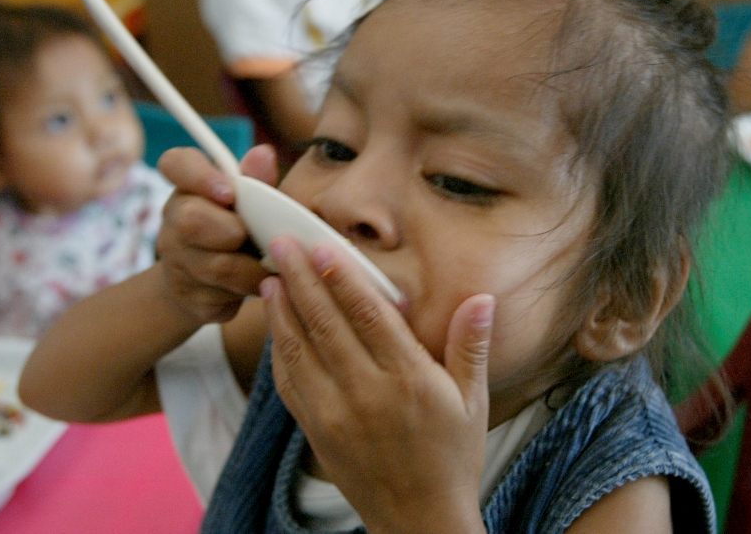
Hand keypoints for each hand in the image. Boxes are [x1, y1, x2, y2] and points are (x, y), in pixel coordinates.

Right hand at [156, 145, 277, 325]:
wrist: (208, 285)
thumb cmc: (237, 228)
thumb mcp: (250, 202)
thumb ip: (257, 180)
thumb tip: (264, 153)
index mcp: (188, 186)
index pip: (175, 163)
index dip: (200, 175)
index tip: (228, 192)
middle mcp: (174, 220)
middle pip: (191, 220)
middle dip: (232, 231)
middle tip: (251, 237)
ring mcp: (176, 261)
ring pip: (215, 265)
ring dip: (252, 267)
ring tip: (268, 264)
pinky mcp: (188, 296)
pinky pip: (223, 296)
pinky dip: (249, 291)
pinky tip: (256, 284)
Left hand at [262, 237, 493, 533]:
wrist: (420, 522)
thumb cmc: (453, 457)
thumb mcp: (474, 401)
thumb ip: (471, 346)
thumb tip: (481, 298)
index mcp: (409, 380)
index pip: (367, 316)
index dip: (341, 277)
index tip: (321, 246)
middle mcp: (367, 394)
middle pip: (325, 324)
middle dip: (301, 279)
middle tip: (281, 244)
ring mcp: (335, 415)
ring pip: (299, 351)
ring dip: (281, 311)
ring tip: (269, 277)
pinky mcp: (316, 432)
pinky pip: (289, 384)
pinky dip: (279, 351)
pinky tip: (275, 326)